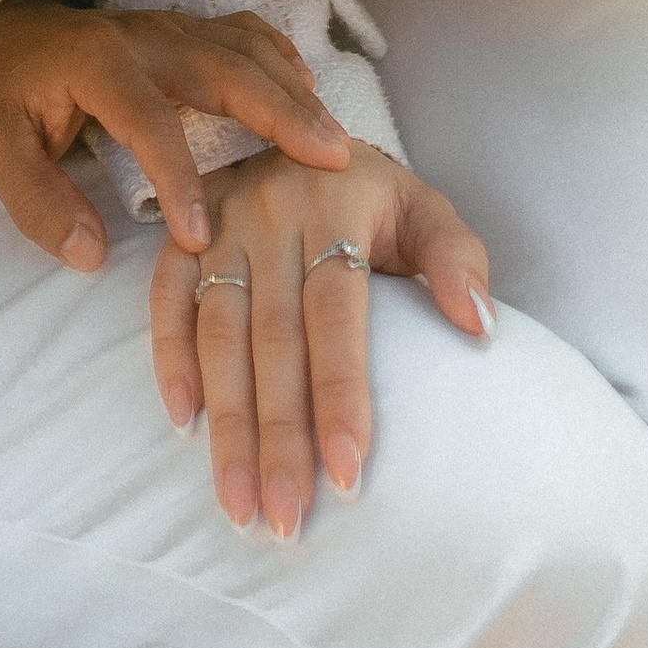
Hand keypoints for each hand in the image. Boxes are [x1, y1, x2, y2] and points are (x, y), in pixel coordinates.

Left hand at [0, 0, 348, 268]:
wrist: (2, 24)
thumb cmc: (3, 90)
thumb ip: (38, 203)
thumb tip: (90, 255)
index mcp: (96, 65)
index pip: (148, 122)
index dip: (177, 179)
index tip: (201, 238)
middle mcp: (145, 38)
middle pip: (224, 67)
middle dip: (279, 114)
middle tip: (330, 161)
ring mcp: (172, 26)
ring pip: (245, 49)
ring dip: (293, 91)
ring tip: (334, 140)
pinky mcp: (187, 29)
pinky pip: (245, 34)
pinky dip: (282, 59)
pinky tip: (307, 89)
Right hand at [153, 144, 492, 536]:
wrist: (302, 127)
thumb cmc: (376, 199)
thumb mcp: (426, 209)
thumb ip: (457, 261)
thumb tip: (480, 327)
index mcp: (339, 201)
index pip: (337, 313)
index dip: (341, 394)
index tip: (349, 476)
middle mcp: (273, 209)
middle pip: (273, 337)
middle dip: (279, 436)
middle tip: (285, 520)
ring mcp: (221, 219)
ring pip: (218, 332)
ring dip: (226, 423)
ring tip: (239, 502)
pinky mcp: (182, 230)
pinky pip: (167, 297)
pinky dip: (170, 358)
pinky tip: (183, 423)